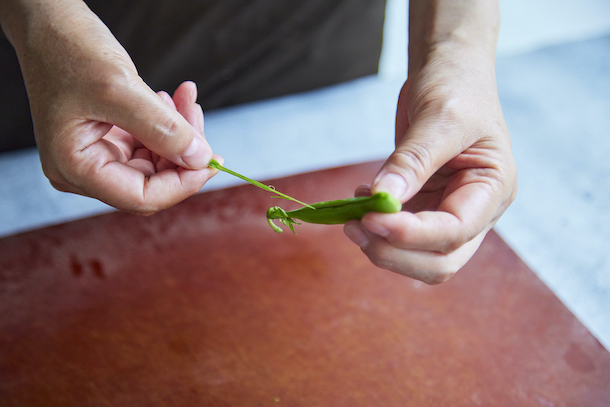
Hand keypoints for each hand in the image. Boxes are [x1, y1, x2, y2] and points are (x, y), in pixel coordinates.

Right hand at [1, 0, 218, 213]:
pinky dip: (167, 124)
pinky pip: (149, 143)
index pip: (141, 197)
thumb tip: (199, 158)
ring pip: (156, 161)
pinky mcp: (108, 139)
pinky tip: (172, 100)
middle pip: (153, 180)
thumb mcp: (119, 89)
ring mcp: (97, 155)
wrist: (48, 23)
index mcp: (75, 168)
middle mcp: (84, 170)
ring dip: (179, 133)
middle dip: (183, 151)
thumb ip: (162, 129)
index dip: (182, 183)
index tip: (211, 160)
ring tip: (185, 99)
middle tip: (195, 113)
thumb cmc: (67, 50)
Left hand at [344, 41, 516, 283]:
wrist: (449, 70)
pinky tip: (360, 201)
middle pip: (439, 261)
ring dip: (381, 244)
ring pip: (417, 256)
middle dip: (395, 253)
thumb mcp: (439, 118)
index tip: (371, 217)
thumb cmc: (456, 86)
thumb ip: (412, 161)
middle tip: (355, 227)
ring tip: (351, 215)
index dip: (412, 234)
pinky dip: (376, 227)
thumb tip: (383, 200)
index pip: (455, 231)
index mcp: (493, 189)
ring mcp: (448, 211)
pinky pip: (399, 233)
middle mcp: (475, 210)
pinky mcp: (424, 206)